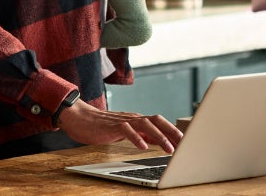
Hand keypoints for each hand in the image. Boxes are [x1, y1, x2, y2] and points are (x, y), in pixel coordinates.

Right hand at [58, 100, 182, 152]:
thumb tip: (157, 141)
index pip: (160, 123)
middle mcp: (133, 118)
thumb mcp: (125, 131)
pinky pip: (126, 130)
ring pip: (146, 124)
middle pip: (157, 120)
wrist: (79, 118)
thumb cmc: (101, 127)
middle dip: (172, 132)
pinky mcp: (112, 126)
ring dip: (159, 137)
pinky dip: (136, 138)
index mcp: (138, 120)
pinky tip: (143, 147)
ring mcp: (123, 120)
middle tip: (184, 143)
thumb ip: (141, 134)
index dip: (173, 131)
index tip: (185, 141)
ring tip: (169, 149)